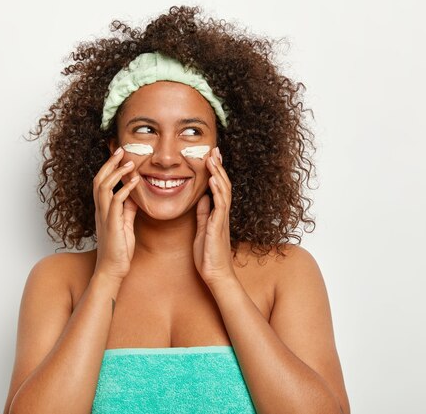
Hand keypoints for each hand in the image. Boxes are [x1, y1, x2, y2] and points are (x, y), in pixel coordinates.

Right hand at [92, 147, 139, 282]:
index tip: (119, 155)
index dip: (108, 167)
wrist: (113, 269)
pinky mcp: (112, 225)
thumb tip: (134, 196)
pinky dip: (125, 190)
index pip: (101, 182)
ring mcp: (104, 217)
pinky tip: (135, 182)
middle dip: (110, 164)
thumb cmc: (119, 249)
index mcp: (103, 210)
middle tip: (121, 150)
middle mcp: (100, 210)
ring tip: (129, 163)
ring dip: (117, 173)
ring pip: (104, 187)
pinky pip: (116, 202)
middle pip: (99, 180)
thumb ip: (128, 210)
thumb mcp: (125, 224)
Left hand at [193, 147, 236, 285]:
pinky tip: (213, 179)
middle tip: (214, 150)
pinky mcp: (218, 227)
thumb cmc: (208, 256)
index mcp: (217, 214)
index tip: (211, 157)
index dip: (215, 172)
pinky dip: (217, 191)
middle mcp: (222, 214)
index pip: (218, 188)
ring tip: (213, 158)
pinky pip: (220, 205)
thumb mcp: (202, 230)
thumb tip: (202, 199)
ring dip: (218, 173)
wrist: (216, 275)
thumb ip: (203, 214)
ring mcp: (222, 219)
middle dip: (218, 166)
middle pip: (224, 184)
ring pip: (224, 191)